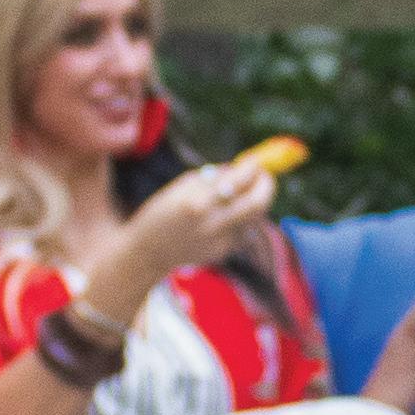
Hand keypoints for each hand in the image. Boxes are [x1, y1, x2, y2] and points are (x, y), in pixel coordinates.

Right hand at [88, 155, 275, 317]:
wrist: (148, 253)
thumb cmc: (162, 212)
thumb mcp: (181, 186)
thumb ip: (212, 178)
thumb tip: (243, 168)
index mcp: (197, 202)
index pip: (239, 181)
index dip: (252, 168)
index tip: (255, 161)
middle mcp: (212, 223)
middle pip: (258, 203)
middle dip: (266, 185)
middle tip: (264, 176)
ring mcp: (220, 241)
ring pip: (255, 217)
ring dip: (255, 200)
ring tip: (242, 193)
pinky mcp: (223, 252)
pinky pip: (243, 229)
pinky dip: (242, 217)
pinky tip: (226, 215)